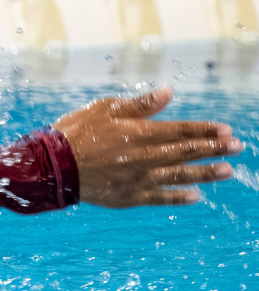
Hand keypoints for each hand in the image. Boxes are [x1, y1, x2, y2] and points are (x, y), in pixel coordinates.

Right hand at [54, 87, 242, 207]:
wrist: (52, 166)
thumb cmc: (76, 132)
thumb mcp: (104, 109)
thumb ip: (139, 104)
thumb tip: (168, 93)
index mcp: (141, 133)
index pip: (182, 131)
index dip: (205, 130)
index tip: (226, 130)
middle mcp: (146, 156)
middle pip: (186, 152)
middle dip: (214, 149)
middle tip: (237, 147)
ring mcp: (139, 178)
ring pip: (179, 175)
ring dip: (206, 173)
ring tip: (227, 171)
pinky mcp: (128, 196)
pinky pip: (159, 197)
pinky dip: (178, 197)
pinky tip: (195, 196)